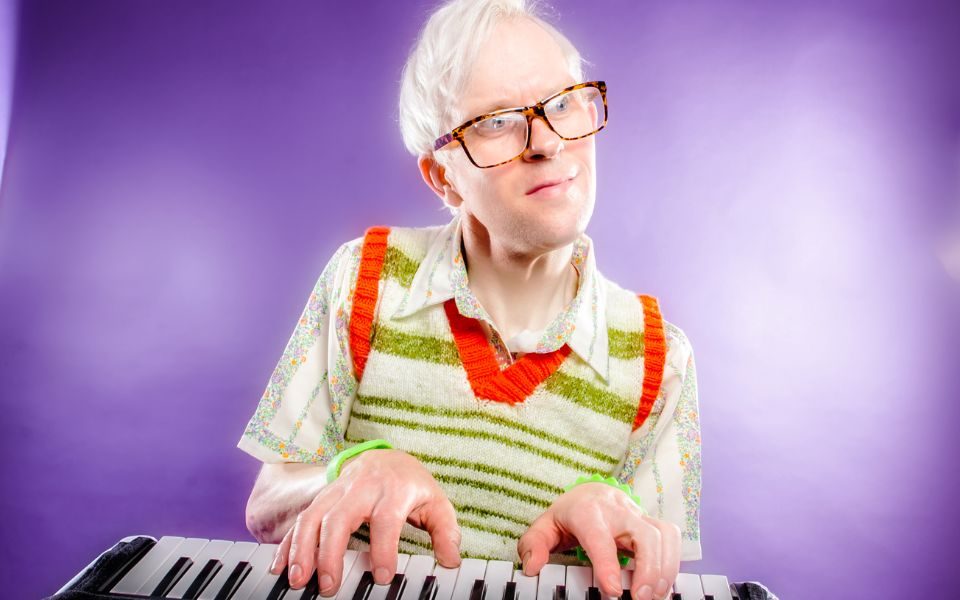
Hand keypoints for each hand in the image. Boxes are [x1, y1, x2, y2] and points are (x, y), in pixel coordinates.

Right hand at [270, 449, 460, 593]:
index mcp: (392, 490)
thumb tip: (451, 560)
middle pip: (339, 517)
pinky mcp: (321, 499)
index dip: (383, 547)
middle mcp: (361, 489)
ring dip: (301, 549)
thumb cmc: (411, 486)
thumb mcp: (436, 502)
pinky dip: (288, 543)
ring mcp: (336, 492)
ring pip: (313, 517)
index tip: (381, 575)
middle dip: (330, 553)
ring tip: (298, 579)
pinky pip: (300, 519)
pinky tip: (280, 566)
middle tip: (329, 586)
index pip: (386, 519)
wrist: (387, 458)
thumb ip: (445, 532)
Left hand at [517, 482, 679, 599]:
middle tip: (640, 599)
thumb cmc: (568, 515)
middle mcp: (617, 511)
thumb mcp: (543, 527)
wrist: (590, 493)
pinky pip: (672, 538)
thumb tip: (532, 568)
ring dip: (664, 569)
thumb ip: (533, 545)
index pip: (600, 537)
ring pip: (664, 535)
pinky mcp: (652, 522)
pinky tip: (660, 584)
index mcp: (587, 512)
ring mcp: (638, 515)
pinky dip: (672, 563)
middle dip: (648, 569)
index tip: (613, 591)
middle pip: (644, 533)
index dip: (608, 564)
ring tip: (653, 597)